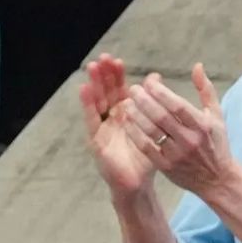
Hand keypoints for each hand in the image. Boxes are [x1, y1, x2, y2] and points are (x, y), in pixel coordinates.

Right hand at [80, 54, 155, 199]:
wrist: (138, 185)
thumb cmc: (146, 157)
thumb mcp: (153, 127)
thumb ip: (155, 103)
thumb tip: (156, 77)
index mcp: (125, 114)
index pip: (119, 90)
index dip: (116, 76)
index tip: (117, 60)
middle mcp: (111, 119)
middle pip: (105, 92)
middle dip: (104, 75)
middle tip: (103, 57)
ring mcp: (102, 128)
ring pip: (96, 102)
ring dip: (93, 84)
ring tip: (92, 66)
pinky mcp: (96, 140)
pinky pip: (92, 120)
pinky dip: (87, 104)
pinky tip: (84, 89)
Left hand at [123, 65, 235, 196]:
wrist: (217, 180)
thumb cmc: (216, 144)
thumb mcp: (217, 116)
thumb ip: (206, 90)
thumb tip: (197, 66)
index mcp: (202, 125)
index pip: (177, 105)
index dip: (160, 91)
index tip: (149, 82)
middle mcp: (189, 140)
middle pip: (161, 116)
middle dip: (143, 100)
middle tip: (133, 89)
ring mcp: (177, 154)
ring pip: (151, 131)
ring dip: (136, 115)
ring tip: (126, 103)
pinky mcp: (166, 166)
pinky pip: (146, 147)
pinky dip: (135, 133)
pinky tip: (127, 122)